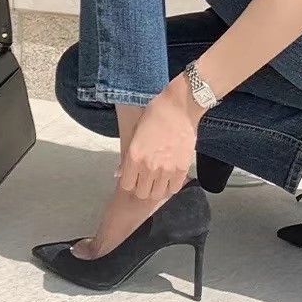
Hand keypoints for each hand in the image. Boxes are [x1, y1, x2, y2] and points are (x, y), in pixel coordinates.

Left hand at [116, 77, 205, 200]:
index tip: (134, 177)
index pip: (126, 185)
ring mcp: (166, 169)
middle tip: (147, 179)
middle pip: (142, 193)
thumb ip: (127, 157)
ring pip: (158, 194)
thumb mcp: (135, 132)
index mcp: (134, 156)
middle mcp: (149, 166)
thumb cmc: (155, 114)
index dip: (130, 182)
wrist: (179, 107)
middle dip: (142, 187)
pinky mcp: (182, 169)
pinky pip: (175, 188)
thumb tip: (119, 174)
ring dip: (157, 188)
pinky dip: (172, 185)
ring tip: (159, 179)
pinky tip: (171, 176)